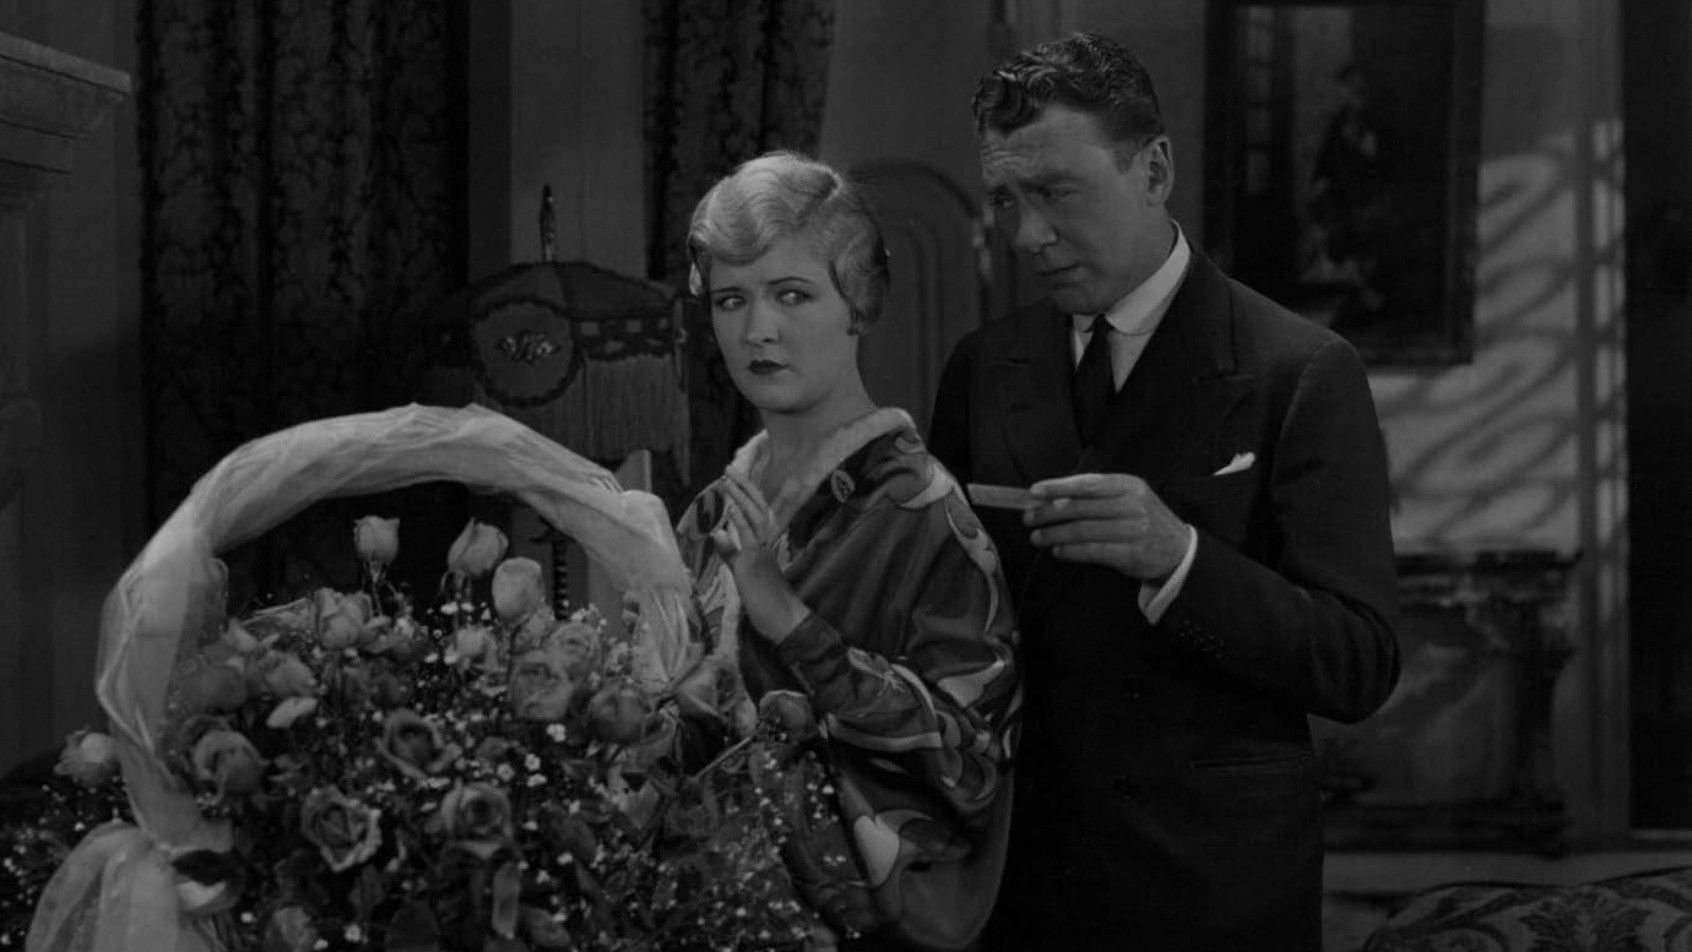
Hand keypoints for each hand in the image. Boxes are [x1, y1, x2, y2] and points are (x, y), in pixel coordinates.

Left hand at [710, 471, 809, 642]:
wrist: (783, 620)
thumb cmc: (765, 600)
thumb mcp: (743, 572)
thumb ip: (731, 553)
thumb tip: (718, 533)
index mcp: (764, 544)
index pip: (756, 513)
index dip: (746, 495)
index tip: (733, 479)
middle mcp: (767, 543)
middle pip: (758, 507)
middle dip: (744, 487)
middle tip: (729, 469)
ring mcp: (763, 551)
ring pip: (755, 516)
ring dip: (741, 496)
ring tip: (727, 479)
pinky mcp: (757, 562)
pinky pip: (750, 536)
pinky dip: (740, 519)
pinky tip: (731, 505)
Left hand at [1023, 473, 1190, 580]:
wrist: (1180, 551)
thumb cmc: (1144, 521)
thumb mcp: (1128, 498)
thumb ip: (1097, 496)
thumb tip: (1053, 497)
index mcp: (1128, 485)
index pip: (1087, 483)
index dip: (1058, 487)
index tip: (1034, 492)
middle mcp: (1132, 505)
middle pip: (1081, 507)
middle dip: (1049, 513)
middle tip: (1028, 518)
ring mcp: (1133, 530)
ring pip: (1083, 530)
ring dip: (1054, 534)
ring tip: (1037, 537)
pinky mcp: (1131, 554)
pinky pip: (1093, 551)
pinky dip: (1070, 551)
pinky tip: (1057, 551)